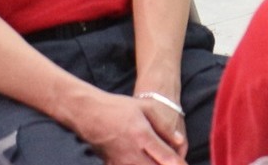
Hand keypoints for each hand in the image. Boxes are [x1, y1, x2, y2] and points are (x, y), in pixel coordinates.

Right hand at [70, 89, 185, 164]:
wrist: (88, 113)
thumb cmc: (119, 107)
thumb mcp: (146, 108)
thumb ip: (164, 126)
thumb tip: (179, 141)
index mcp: (143, 136)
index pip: (167, 157)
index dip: (179, 164)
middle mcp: (132, 152)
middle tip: (177, 163)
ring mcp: (120, 161)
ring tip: (161, 161)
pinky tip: (144, 161)